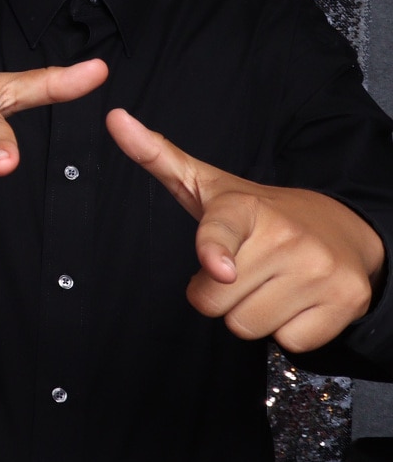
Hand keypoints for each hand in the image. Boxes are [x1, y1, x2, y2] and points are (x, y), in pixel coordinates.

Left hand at [107, 108, 387, 352]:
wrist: (344, 229)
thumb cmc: (259, 215)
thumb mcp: (207, 185)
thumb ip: (156, 156)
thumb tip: (114, 118)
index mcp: (246, 208)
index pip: (222, 232)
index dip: (216, 250)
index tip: (218, 268)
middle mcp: (287, 236)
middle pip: (215, 302)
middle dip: (219, 294)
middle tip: (242, 269)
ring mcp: (321, 271)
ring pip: (249, 327)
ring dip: (252, 313)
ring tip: (269, 282)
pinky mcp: (347, 302)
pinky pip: (290, 343)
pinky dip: (289, 330)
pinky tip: (298, 299)